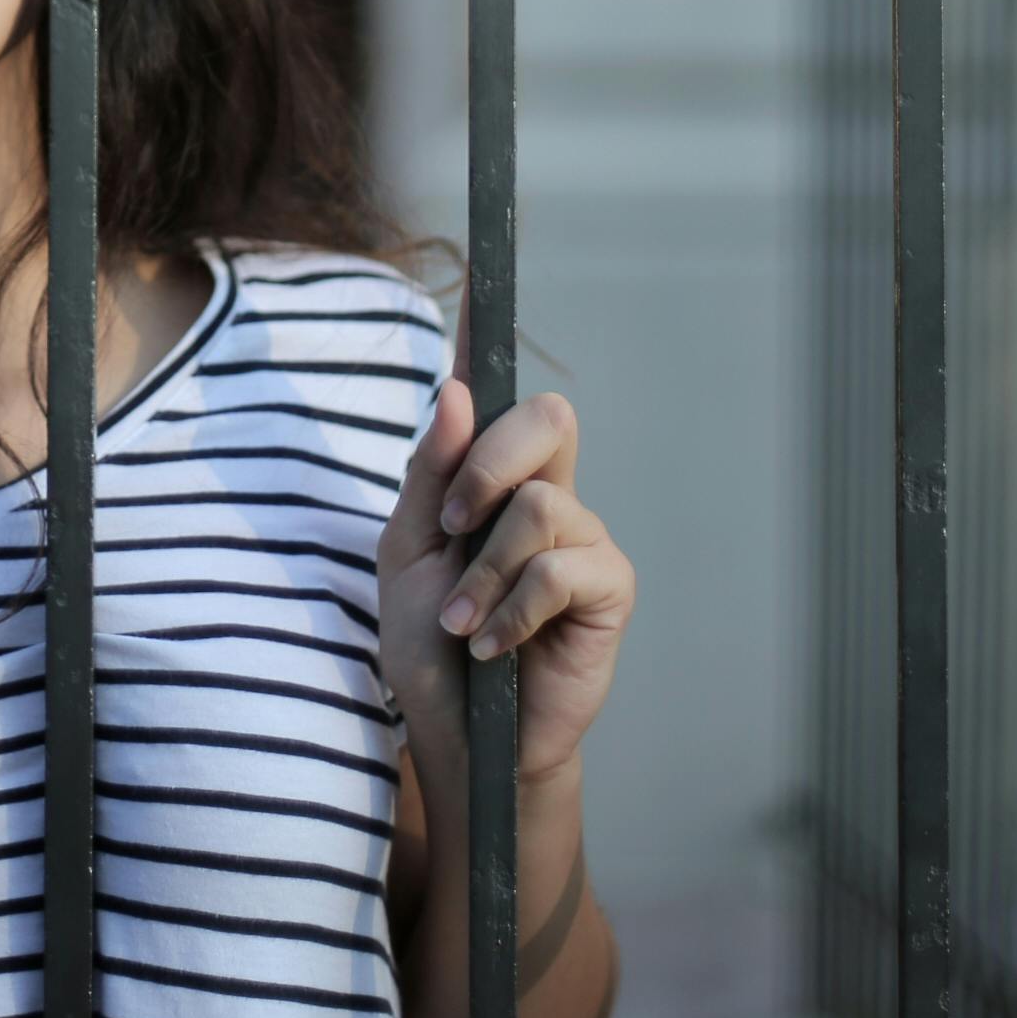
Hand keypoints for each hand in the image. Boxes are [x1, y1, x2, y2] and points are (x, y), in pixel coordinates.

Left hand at [376, 348, 634, 790]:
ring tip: (464, 623)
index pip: (493, 396)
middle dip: (486, 463)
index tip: (476, 276)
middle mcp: (548, 497)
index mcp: (493, 480)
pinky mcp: (610, 591)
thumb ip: (429, 476)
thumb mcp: (407, 558)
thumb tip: (452, 391)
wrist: (460, 741)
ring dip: (484, 572)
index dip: (485, 335)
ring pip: (541, 506)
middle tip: (451, 528)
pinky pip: (562, 567)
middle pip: (547, 415)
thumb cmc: (432, 649)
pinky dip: (512, 608)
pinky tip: (495, 645)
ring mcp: (585, 541)